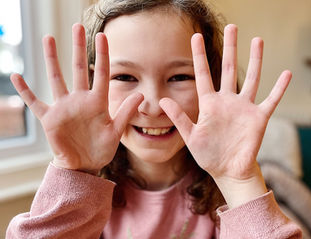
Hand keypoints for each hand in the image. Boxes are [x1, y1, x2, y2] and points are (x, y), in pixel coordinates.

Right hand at [11, 24, 142, 172]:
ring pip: (57, 79)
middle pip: (78, 69)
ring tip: (49, 38)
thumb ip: (125, 113)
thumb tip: (141, 95)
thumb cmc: (101, 149)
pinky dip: (26, 92)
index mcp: (98, 102)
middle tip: (77, 27)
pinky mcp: (50, 119)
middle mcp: (80, 100)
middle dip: (78, 48)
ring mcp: (64, 108)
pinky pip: (35, 102)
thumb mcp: (115, 132)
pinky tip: (16, 77)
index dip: (102, 55)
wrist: (84, 165)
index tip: (102, 36)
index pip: (101, 74)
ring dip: (52, 59)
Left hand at [160, 25, 290, 206]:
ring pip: (252, 78)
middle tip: (233, 27)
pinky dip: (279, 88)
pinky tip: (286, 73)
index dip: (198, 55)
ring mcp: (244, 108)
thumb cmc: (208, 155)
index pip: (203, 74)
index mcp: (209, 104)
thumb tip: (162, 100)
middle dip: (231, 48)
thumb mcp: (191, 136)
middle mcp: (227, 101)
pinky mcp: (259, 118)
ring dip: (256, 60)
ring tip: (257, 40)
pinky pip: (271, 100)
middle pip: (229, 69)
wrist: (227, 170)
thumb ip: (179, 117)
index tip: (195, 37)